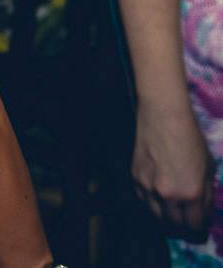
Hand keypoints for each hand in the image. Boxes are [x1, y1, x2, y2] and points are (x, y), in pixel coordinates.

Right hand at [132, 103, 215, 234]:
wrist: (164, 117)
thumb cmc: (190, 138)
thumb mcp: (208, 167)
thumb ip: (206, 192)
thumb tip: (202, 209)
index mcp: (192, 193)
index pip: (195, 224)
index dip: (199, 226)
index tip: (199, 224)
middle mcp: (169, 194)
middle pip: (175, 224)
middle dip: (183, 223)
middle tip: (187, 218)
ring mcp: (149, 187)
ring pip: (157, 215)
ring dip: (167, 215)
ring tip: (172, 208)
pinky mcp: (135, 178)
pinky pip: (144, 200)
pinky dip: (152, 201)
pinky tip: (158, 193)